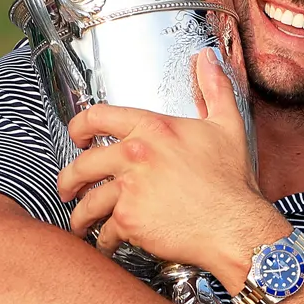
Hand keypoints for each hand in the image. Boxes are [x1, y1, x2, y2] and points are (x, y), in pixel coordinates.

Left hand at [57, 50, 284, 286]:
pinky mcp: (129, 220)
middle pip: (82, 164)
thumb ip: (214, 89)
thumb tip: (207, 59)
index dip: (80, 126)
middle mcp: (134, 154)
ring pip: (88, 202)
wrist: (235, 225)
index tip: (76, 137)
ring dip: (80, 216)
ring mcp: (129, 189)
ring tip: (80, 224)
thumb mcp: (227, 125)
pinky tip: (105, 245)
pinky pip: (105, 231)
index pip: (98, 117)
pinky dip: (103, 241)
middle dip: (69, 179)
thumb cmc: (232, 180)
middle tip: (67, 189)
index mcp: (152, 128)